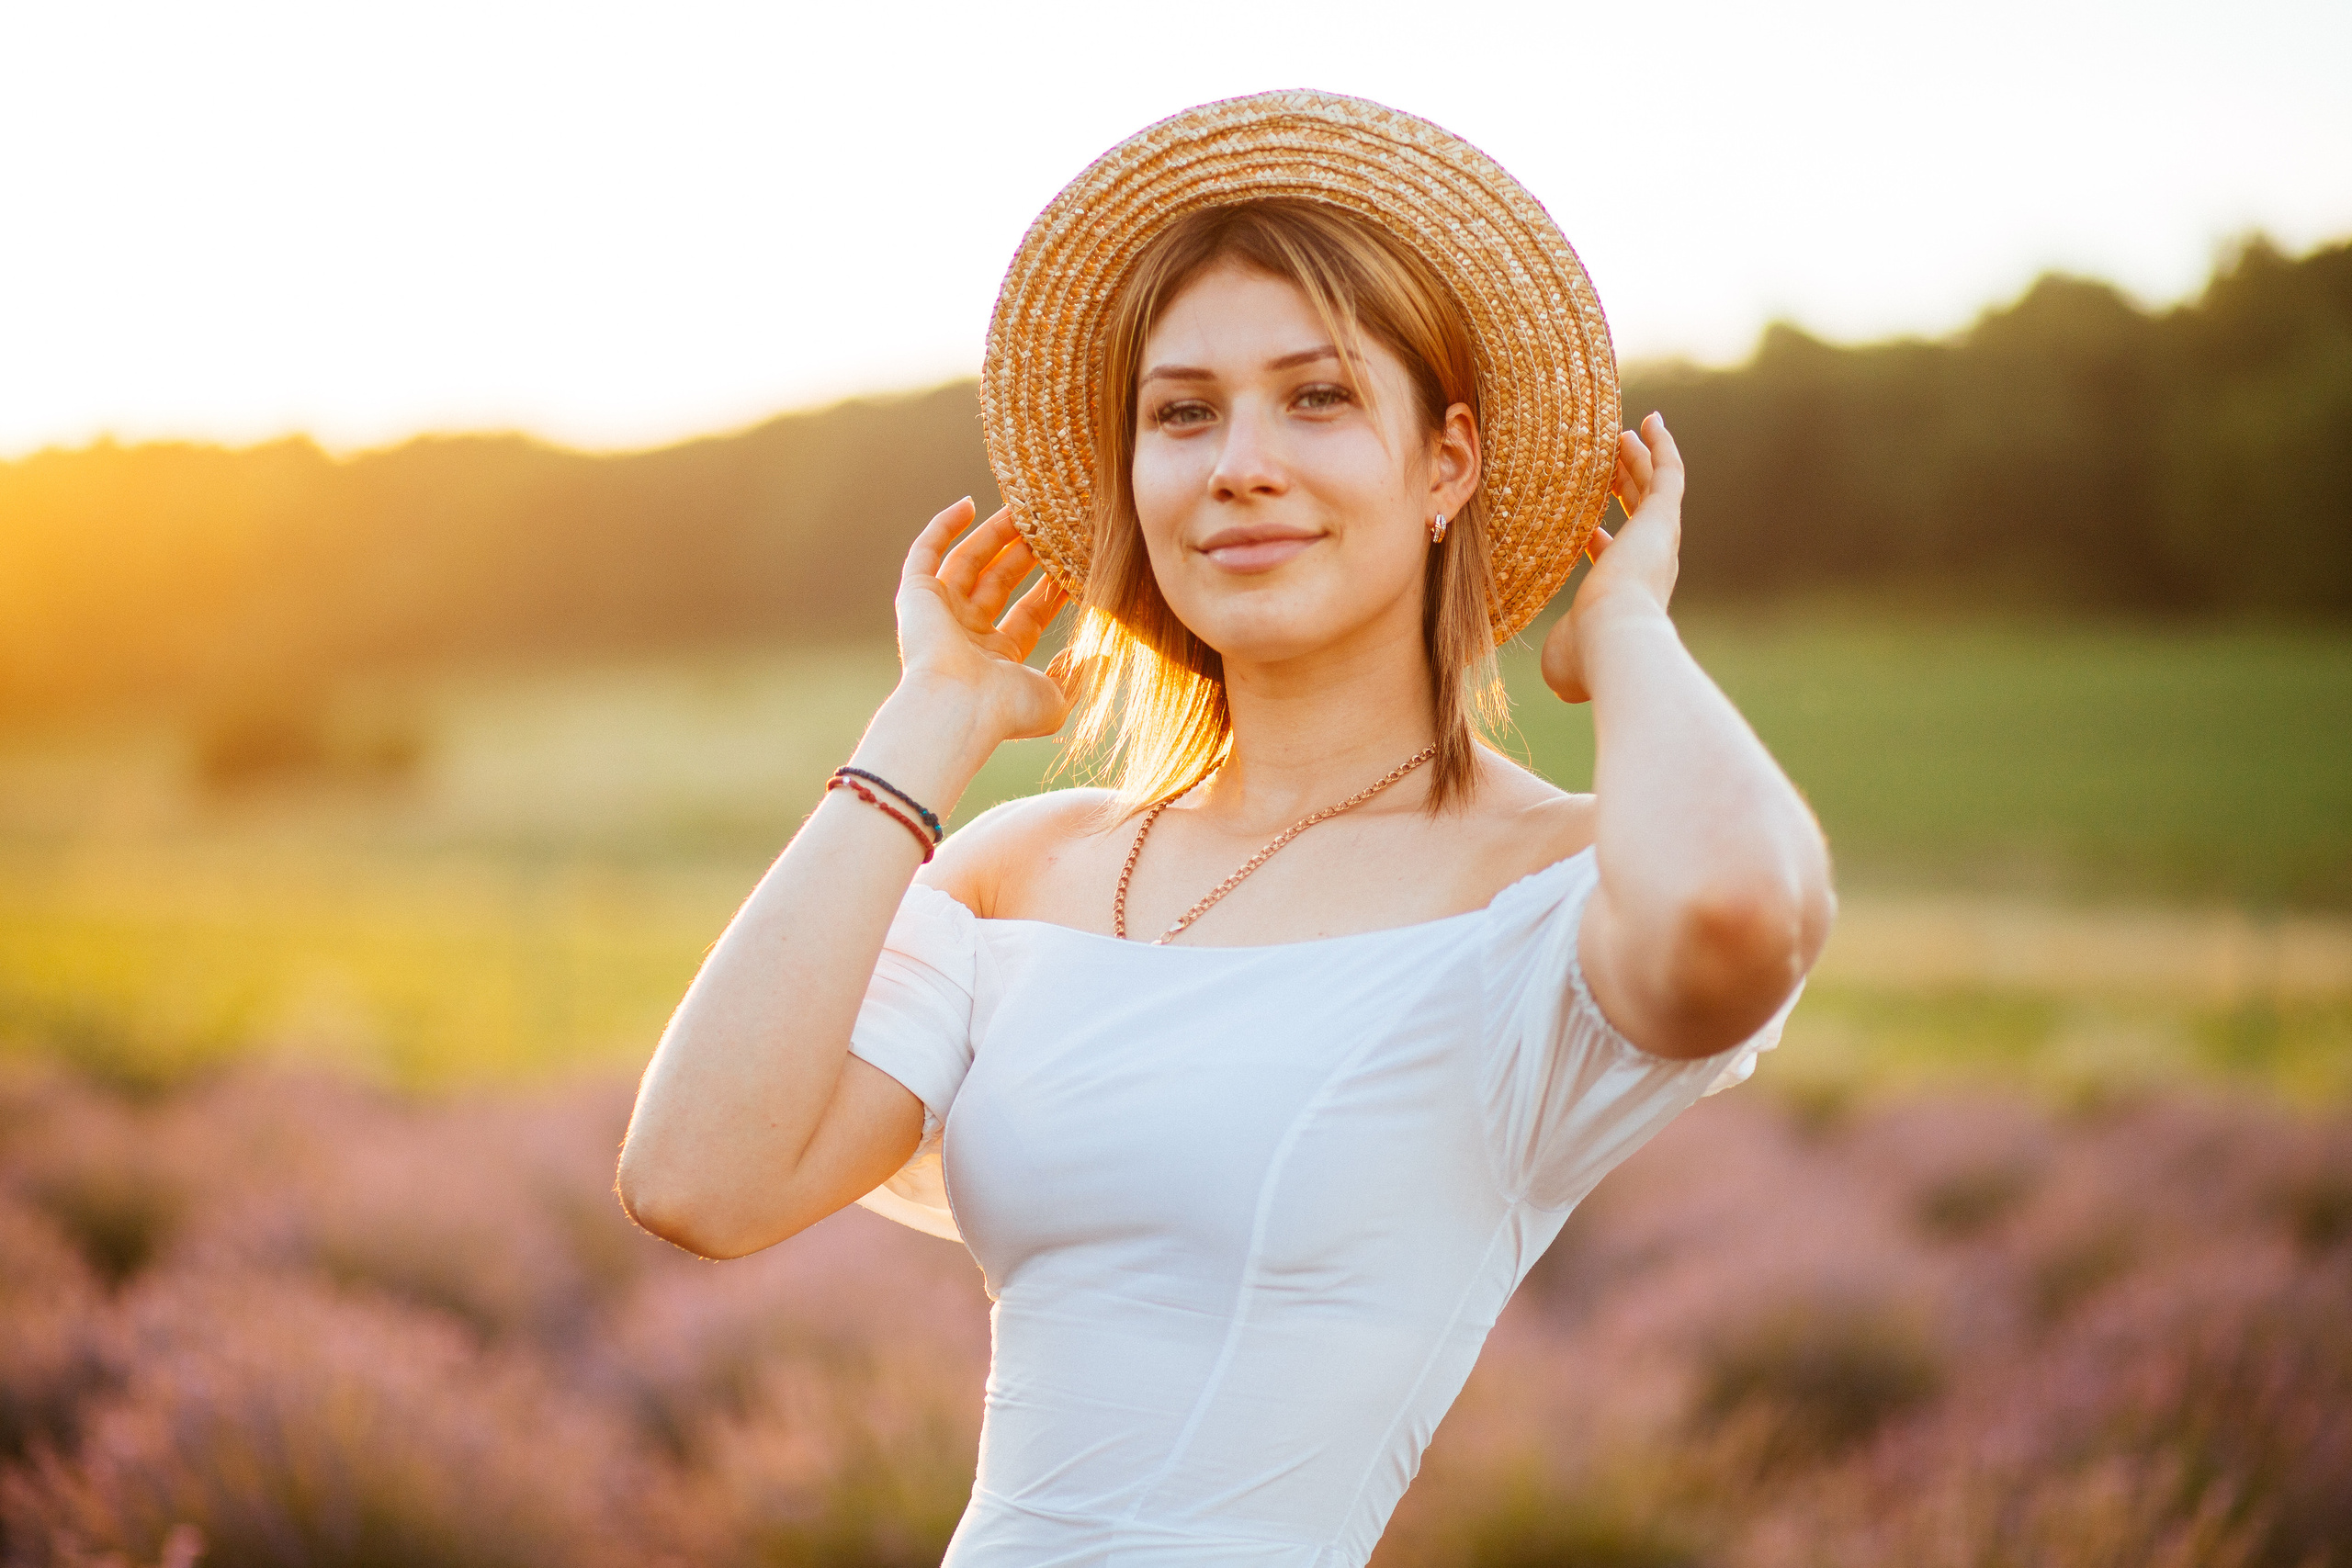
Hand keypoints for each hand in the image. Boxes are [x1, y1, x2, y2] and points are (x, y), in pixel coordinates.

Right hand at [896, 498, 1072, 742]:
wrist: (957, 708)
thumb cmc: (1006, 711)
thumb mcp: (1056, 699)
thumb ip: (1078, 675)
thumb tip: (1100, 654)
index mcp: (997, 658)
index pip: (1029, 612)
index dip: (1051, 586)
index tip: (1075, 560)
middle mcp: (966, 634)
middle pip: (999, 582)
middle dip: (1024, 553)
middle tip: (1051, 525)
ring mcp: (939, 613)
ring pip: (968, 561)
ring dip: (993, 535)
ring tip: (1022, 508)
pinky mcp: (915, 596)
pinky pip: (926, 552)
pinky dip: (943, 527)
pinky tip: (967, 504)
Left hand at [1541, 412, 1684, 703]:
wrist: (1614, 642)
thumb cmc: (1586, 657)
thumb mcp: (1564, 659)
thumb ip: (1562, 654)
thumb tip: (1558, 676)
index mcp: (1625, 597)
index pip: (1614, 559)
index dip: (1598, 539)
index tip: (1585, 527)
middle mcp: (1650, 567)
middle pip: (1639, 516)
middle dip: (1624, 488)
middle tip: (1611, 460)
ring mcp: (1659, 541)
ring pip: (1653, 490)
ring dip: (1640, 461)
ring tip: (1626, 434)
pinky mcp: (1662, 519)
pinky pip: (1668, 474)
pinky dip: (1662, 447)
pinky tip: (1650, 422)